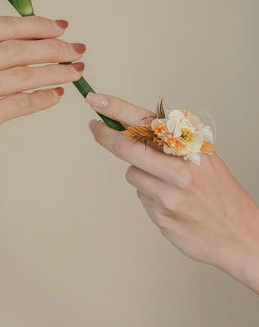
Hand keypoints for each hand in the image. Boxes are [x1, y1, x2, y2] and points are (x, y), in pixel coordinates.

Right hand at [0, 16, 85, 200]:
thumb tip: (29, 43)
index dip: (34, 25)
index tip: (59, 27)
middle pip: (14, 48)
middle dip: (53, 47)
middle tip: (76, 49)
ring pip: (22, 74)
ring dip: (56, 72)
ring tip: (75, 71)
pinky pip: (21, 103)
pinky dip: (44, 98)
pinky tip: (57, 95)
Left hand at [86, 92, 258, 294]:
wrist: (240, 235)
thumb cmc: (220, 193)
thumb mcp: (203, 156)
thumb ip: (171, 142)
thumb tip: (131, 127)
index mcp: (191, 147)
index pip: (146, 121)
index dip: (116, 108)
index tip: (96, 100)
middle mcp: (179, 168)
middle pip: (127, 146)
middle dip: (104, 134)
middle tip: (95, 127)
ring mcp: (168, 194)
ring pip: (132, 173)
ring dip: (141, 174)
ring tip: (168, 185)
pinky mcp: (161, 216)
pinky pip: (141, 196)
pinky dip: (150, 195)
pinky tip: (172, 203)